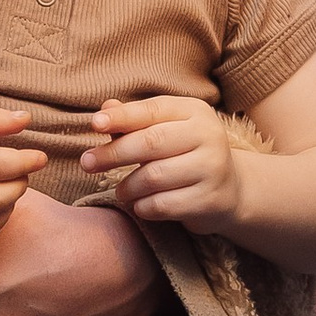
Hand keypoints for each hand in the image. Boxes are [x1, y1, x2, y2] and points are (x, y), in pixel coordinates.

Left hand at [82, 95, 239, 229]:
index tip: (94, 123)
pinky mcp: (210, 200)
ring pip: (153, 177)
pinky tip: (140, 205)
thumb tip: (105, 109)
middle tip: (87, 163)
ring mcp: (212, 169)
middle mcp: (209, 136)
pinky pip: (163, 205)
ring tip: (122, 190)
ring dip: (128, 187)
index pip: (153, 110)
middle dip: (113, 154)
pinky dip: (143, 207)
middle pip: (150, 143)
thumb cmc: (185, 154)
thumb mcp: (164, 130)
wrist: (229, 189)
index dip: (121, 117)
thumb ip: (134, 121)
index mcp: (194, 112)